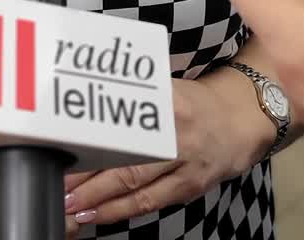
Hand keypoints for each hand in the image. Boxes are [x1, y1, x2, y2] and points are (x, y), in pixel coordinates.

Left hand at [62, 69, 267, 231]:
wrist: (242, 120)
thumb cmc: (195, 103)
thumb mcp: (167, 88)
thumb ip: (133, 95)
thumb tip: (88, 105)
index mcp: (167, 103)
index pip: (122, 122)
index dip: (91, 139)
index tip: (62, 147)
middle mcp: (177, 135)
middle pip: (126, 160)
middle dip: (89, 178)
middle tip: (60, 184)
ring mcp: (186, 164)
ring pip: (136, 187)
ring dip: (100, 200)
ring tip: (72, 205)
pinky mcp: (191, 186)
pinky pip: (151, 202)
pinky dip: (123, 211)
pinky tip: (99, 214)